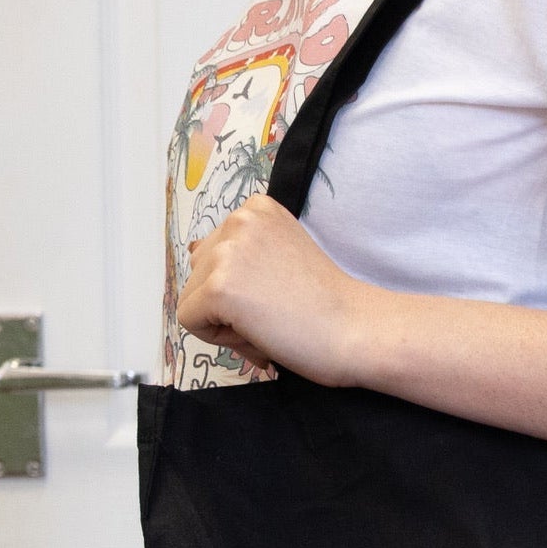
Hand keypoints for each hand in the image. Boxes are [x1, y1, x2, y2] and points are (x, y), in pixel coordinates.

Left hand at [176, 193, 371, 384]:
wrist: (356, 330)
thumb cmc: (329, 305)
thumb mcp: (282, 256)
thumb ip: (242, 252)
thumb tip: (192, 252)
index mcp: (257, 209)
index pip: (216, 253)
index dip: (242, 287)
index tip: (280, 297)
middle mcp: (239, 220)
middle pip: (200, 274)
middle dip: (229, 304)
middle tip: (277, 316)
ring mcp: (227, 253)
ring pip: (193, 299)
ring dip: (226, 323)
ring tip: (270, 326)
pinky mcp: (219, 289)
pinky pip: (190, 320)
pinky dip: (220, 338)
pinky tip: (259, 334)